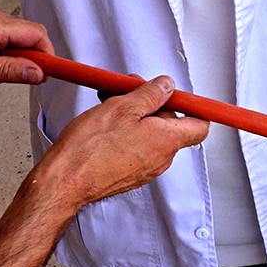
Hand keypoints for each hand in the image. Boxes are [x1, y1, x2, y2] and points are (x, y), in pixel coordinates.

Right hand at [35, 77, 209, 209]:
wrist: (65, 181)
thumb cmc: (89, 149)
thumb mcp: (122, 107)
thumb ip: (150, 94)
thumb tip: (167, 86)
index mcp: (167, 141)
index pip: (200, 125)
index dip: (192, 108)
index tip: (179, 96)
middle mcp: (162, 158)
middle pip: (171, 126)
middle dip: (153, 104)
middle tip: (130, 90)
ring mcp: (146, 169)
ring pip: (150, 135)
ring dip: (136, 116)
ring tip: (111, 103)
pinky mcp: (129, 174)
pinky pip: (136, 148)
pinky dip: (126, 132)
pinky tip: (106, 123)